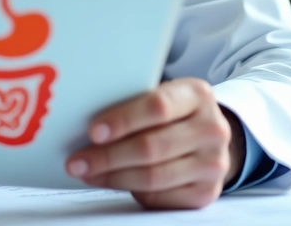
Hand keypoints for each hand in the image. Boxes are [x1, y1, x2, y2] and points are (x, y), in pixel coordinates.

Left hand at [65, 78, 243, 209]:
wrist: (208, 138)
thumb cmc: (172, 113)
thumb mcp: (162, 96)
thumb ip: (135, 102)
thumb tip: (85, 117)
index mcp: (197, 94)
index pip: (157, 106)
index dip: (123, 119)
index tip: (93, 131)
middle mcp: (212, 129)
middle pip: (152, 146)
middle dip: (108, 156)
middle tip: (77, 161)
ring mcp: (213, 164)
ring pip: (153, 176)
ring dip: (113, 176)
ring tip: (86, 172)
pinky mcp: (206, 193)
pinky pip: (160, 197)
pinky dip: (129, 190)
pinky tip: (110, 181)